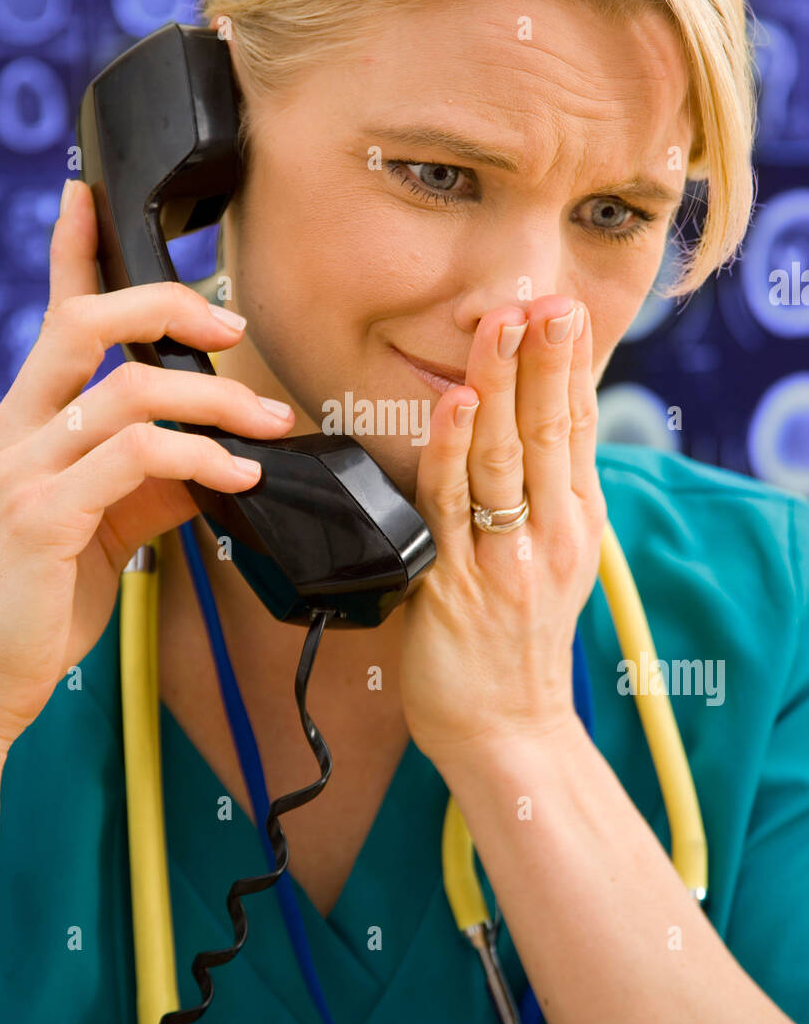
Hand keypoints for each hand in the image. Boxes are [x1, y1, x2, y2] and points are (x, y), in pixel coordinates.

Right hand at [0, 180, 296, 750]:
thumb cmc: (27, 603)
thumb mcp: (90, 528)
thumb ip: (145, 482)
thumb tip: (215, 456)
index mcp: (18, 427)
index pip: (49, 321)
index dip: (70, 254)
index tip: (87, 198)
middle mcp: (11, 434)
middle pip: (86, 326)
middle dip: (168, 306)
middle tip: (234, 325)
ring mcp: (22, 471)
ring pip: (128, 390)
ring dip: (215, 399)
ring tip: (267, 424)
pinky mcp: (44, 517)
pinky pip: (137, 458)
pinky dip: (201, 456)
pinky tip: (237, 474)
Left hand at [398, 295, 605, 764]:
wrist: (505, 727)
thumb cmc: (517, 639)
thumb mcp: (550, 559)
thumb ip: (541, 494)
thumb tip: (524, 425)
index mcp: (573, 520)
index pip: (574, 426)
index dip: (568, 364)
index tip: (562, 308)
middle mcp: (549, 533)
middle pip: (545, 428)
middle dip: (541, 357)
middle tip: (538, 296)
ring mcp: (504, 557)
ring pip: (501, 454)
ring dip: (498, 384)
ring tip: (500, 325)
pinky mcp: (455, 583)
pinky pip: (448, 505)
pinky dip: (450, 449)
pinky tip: (453, 403)